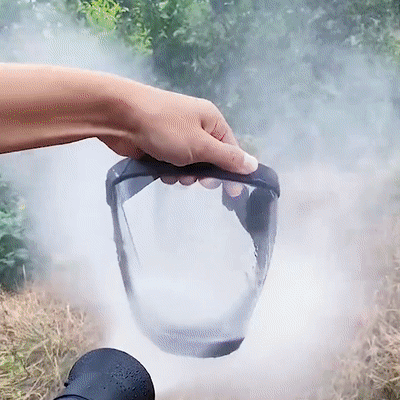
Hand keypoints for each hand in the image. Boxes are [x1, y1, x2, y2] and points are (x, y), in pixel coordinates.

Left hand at [99, 82, 257, 174]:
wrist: (120, 116)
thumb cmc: (165, 129)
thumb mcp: (201, 145)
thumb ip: (227, 157)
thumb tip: (254, 164)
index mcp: (211, 121)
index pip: (231, 149)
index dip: (232, 170)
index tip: (232, 193)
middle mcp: (197, 126)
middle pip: (210, 159)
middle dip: (204, 173)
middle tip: (196, 180)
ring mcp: (177, 135)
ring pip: (190, 165)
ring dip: (184, 174)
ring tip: (173, 173)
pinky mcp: (160, 144)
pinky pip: (172, 164)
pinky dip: (169, 170)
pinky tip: (160, 171)